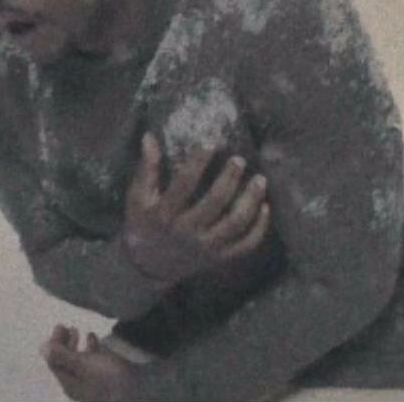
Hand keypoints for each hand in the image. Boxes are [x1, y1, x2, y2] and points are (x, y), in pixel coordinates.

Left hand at [41, 325, 142, 401]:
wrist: (137, 392)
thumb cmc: (107, 378)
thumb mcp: (81, 364)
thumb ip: (62, 355)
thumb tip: (41, 348)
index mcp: (68, 382)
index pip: (54, 361)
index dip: (54, 342)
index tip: (60, 325)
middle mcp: (77, 383)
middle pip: (65, 361)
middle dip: (64, 343)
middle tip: (68, 326)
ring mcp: (92, 381)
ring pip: (79, 361)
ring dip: (77, 345)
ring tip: (81, 331)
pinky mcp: (106, 378)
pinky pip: (93, 361)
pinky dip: (91, 348)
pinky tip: (95, 338)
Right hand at [121, 132, 270, 283]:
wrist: (148, 266)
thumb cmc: (143, 223)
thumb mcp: (137, 198)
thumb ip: (146, 169)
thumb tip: (149, 137)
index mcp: (164, 214)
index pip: (183, 185)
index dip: (197, 163)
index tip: (210, 144)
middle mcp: (186, 232)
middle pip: (214, 203)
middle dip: (230, 179)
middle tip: (239, 160)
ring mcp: (205, 247)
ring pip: (234, 224)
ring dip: (250, 201)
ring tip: (260, 180)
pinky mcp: (218, 258)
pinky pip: (244, 245)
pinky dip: (258, 228)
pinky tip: (265, 207)